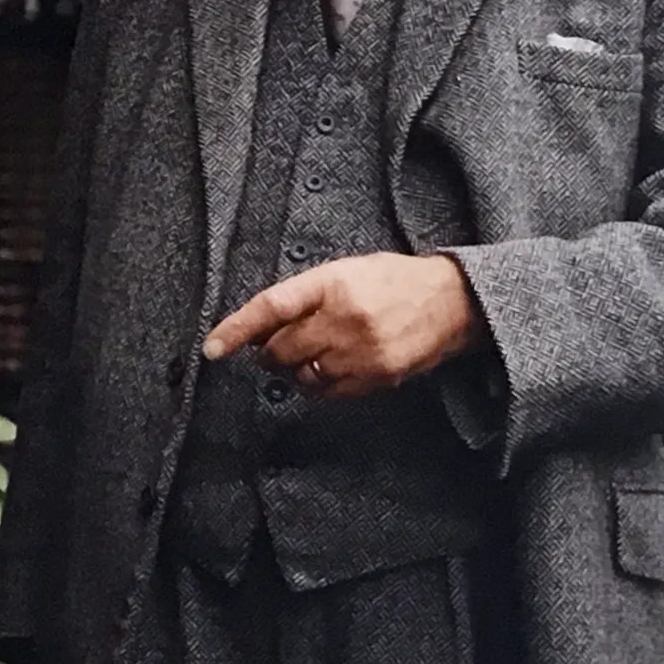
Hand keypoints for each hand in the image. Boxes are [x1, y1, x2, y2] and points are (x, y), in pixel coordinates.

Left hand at [202, 252, 485, 398]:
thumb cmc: (391, 280)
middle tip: (273, 346)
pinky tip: (328, 369)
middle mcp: (343, 318)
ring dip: (293, 370)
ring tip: (309, 353)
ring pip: (302, 375)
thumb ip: (304, 296)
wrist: (452, 301)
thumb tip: (259, 328)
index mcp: (332, 282)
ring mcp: (361, 351)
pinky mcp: (376, 377)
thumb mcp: (345, 271)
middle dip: (269, 352)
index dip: (237, 328)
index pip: (272, 307)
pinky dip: (317, 385)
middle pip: (281, 349)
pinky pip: (328, 393)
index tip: (211, 348)